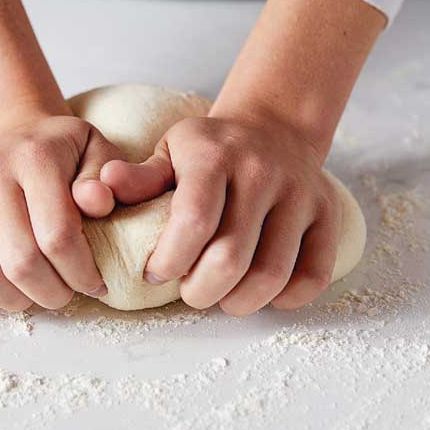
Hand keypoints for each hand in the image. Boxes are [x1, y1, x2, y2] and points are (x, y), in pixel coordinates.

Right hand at [0, 114, 122, 310]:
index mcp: (33, 158)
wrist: (11, 134)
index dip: (83, 272)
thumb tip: (97, 201)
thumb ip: (108, 177)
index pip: (58, 236)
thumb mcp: (96, 150)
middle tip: (68, 291)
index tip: (96, 282)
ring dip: (16, 300)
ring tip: (36, 292)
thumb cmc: (60, 153)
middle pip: (22, 262)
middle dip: (54, 292)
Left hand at [101, 110, 342, 315]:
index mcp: (216, 155)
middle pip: (232, 258)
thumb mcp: (168, 151)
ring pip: (272, 274)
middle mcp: (263, 172)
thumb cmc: (210, 150)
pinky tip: (261, 292)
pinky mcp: (328, 215)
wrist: (273, 127)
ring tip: (221, 297)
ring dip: (240, 302)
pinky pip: (314, 274)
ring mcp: (301, 194)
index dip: (170, 260)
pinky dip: (286, 298)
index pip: (194, 220)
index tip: (155, 273)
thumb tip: (101, 189)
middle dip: (201, 292)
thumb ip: (138, 178)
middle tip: (189, 292)